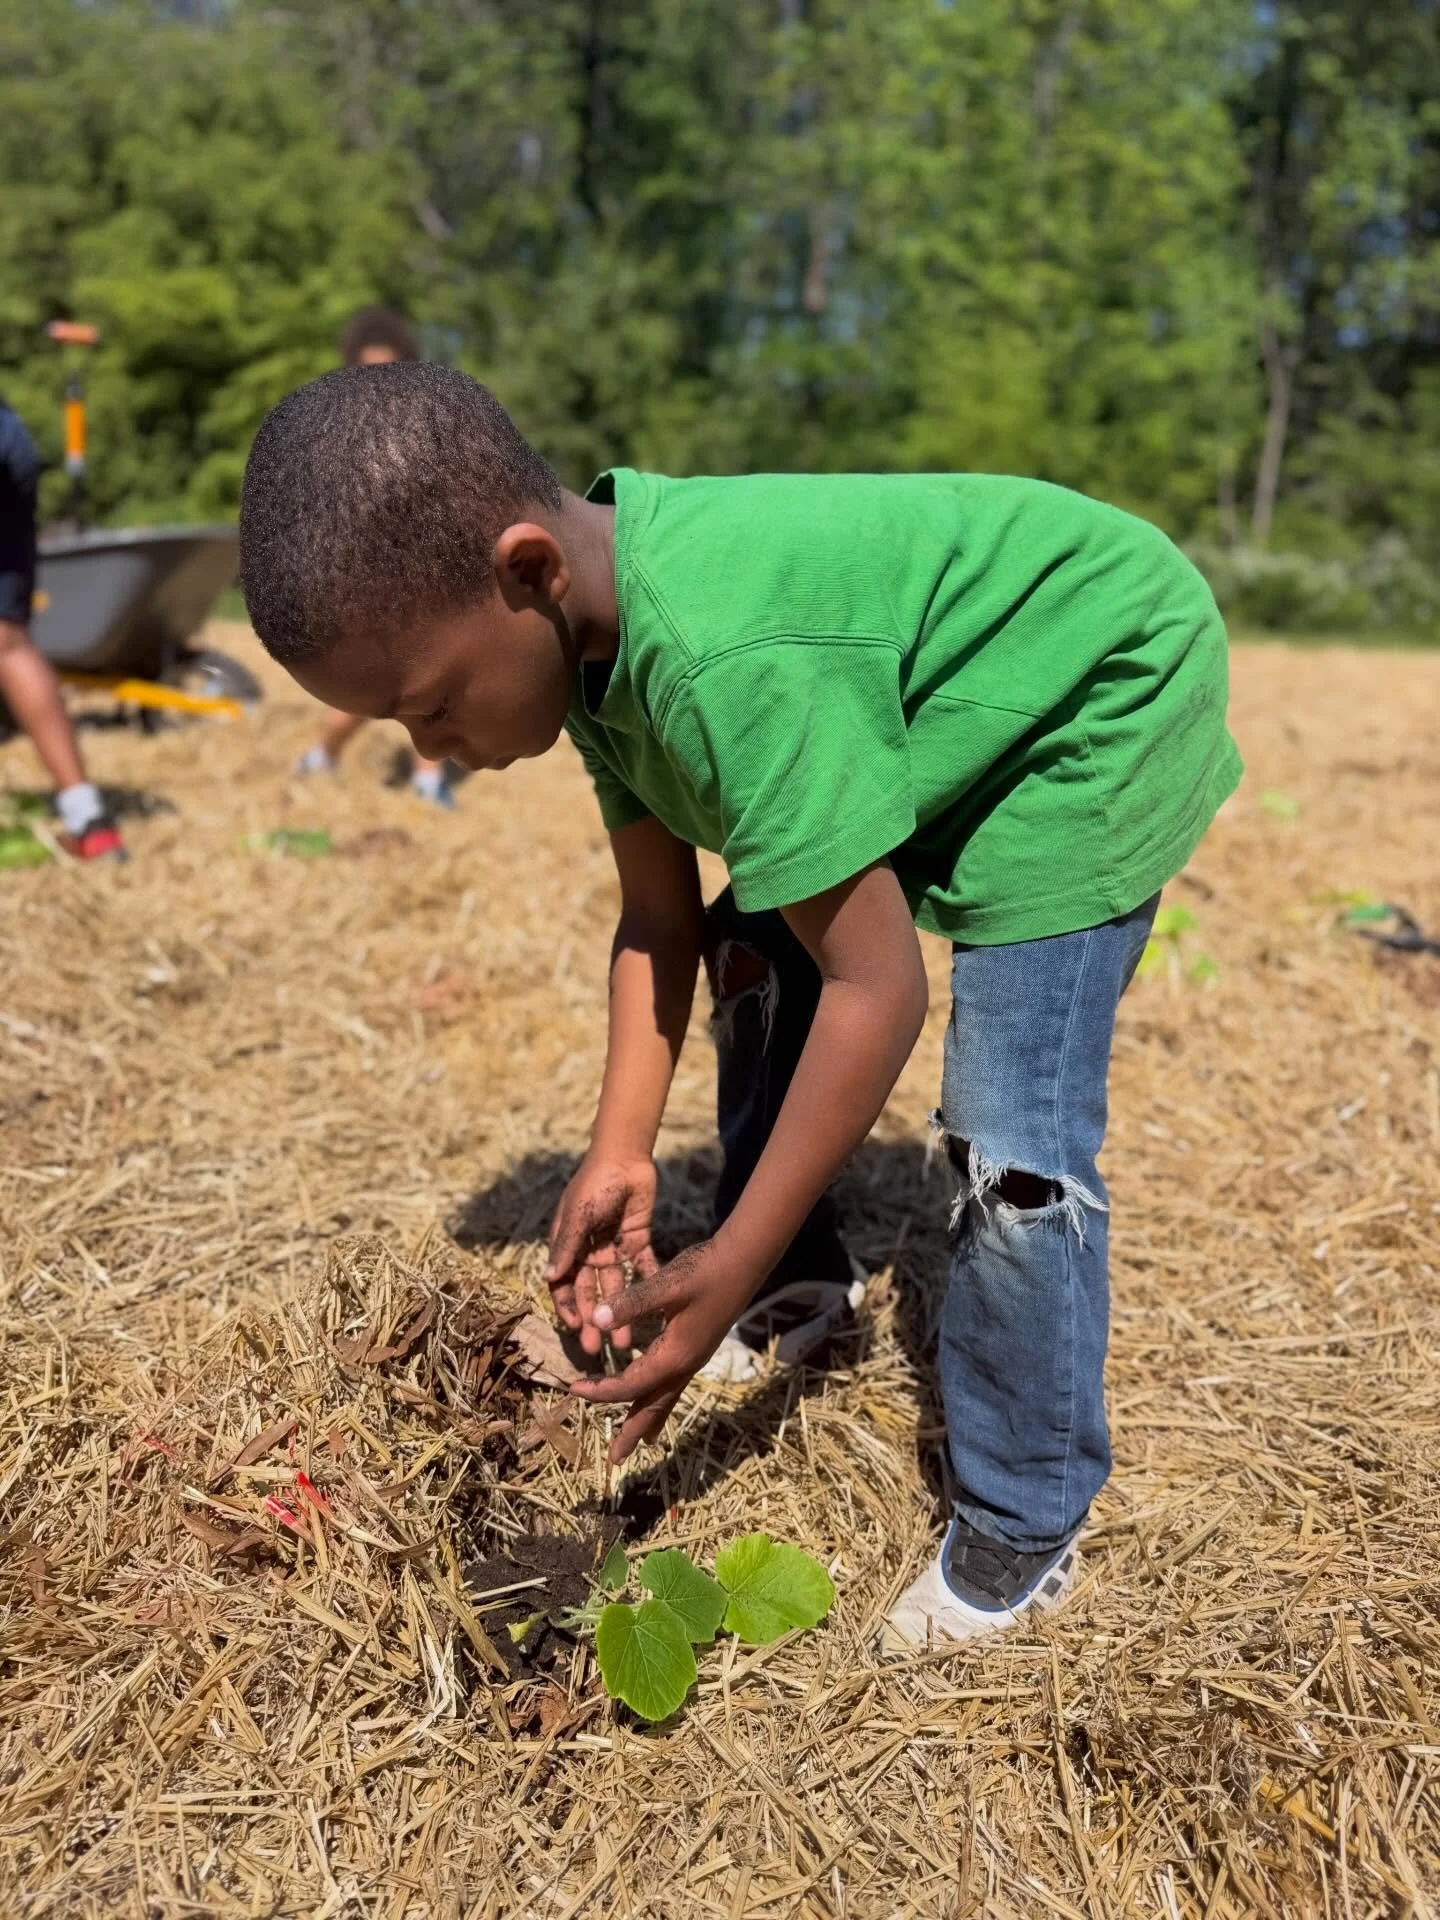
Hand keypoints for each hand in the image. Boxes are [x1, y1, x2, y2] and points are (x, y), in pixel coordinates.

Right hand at [544, 1152, 659, 1354]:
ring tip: (626, 1341)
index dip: (567, 1308)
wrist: (625, 1156)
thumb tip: (548, 1278)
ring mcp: (613, 1248)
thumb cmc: (593, 1184)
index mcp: (568, 1246)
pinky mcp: (637, 1241)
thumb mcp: (577, 1214)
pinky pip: (643, 1267)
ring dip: (620, 1312)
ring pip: (615, 1288)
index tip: (575, 1329)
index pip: (563, 1284)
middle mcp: (588, 1252)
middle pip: (589, 1293)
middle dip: (593, 1320)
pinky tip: (654, 1308)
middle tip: (598, 1348)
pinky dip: (647, 1284)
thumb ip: (566, 1245)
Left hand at [568, 1240, 756, 1462]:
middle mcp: (684, 1364)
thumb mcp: (667, 1285)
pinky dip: (660, 1398)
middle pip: (653, 1406)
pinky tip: (657, 1393)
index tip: (573, 1389)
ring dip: (647, 1419)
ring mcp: (694, 1358)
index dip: (601, 1390)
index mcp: (674, 1355)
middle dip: (632, 1431)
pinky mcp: (697, 1348)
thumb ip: (632, 1303)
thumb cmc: (705, 1271)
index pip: (630, 1384)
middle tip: (615, 1459)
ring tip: (638, 1440)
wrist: (744, 1262)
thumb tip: (597, 1318)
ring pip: (666, 1398)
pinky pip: (674, 1384)